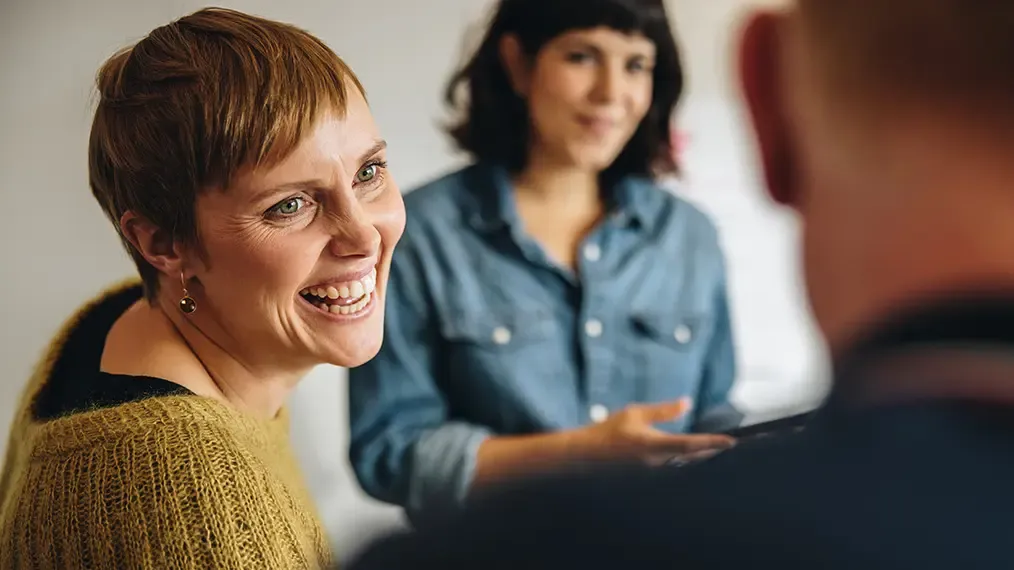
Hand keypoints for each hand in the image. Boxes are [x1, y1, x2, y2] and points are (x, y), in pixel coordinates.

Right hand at [570, 398, 735, 464]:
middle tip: (729, 445)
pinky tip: (694, 457)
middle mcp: (657, 462)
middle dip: (711, 451)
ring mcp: (654, 472)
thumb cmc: (610, 430)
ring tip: (716, 449)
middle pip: (693, 458)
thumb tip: (687, 403)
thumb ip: (663, 411)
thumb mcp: (636, 413)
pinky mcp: (650, 476)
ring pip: (685, 464)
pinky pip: (674, 468)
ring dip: (700, 457)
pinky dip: (687, 461)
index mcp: (654, 444)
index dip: (713, 443)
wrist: (587, 454)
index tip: (731, 441)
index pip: (691, 444)